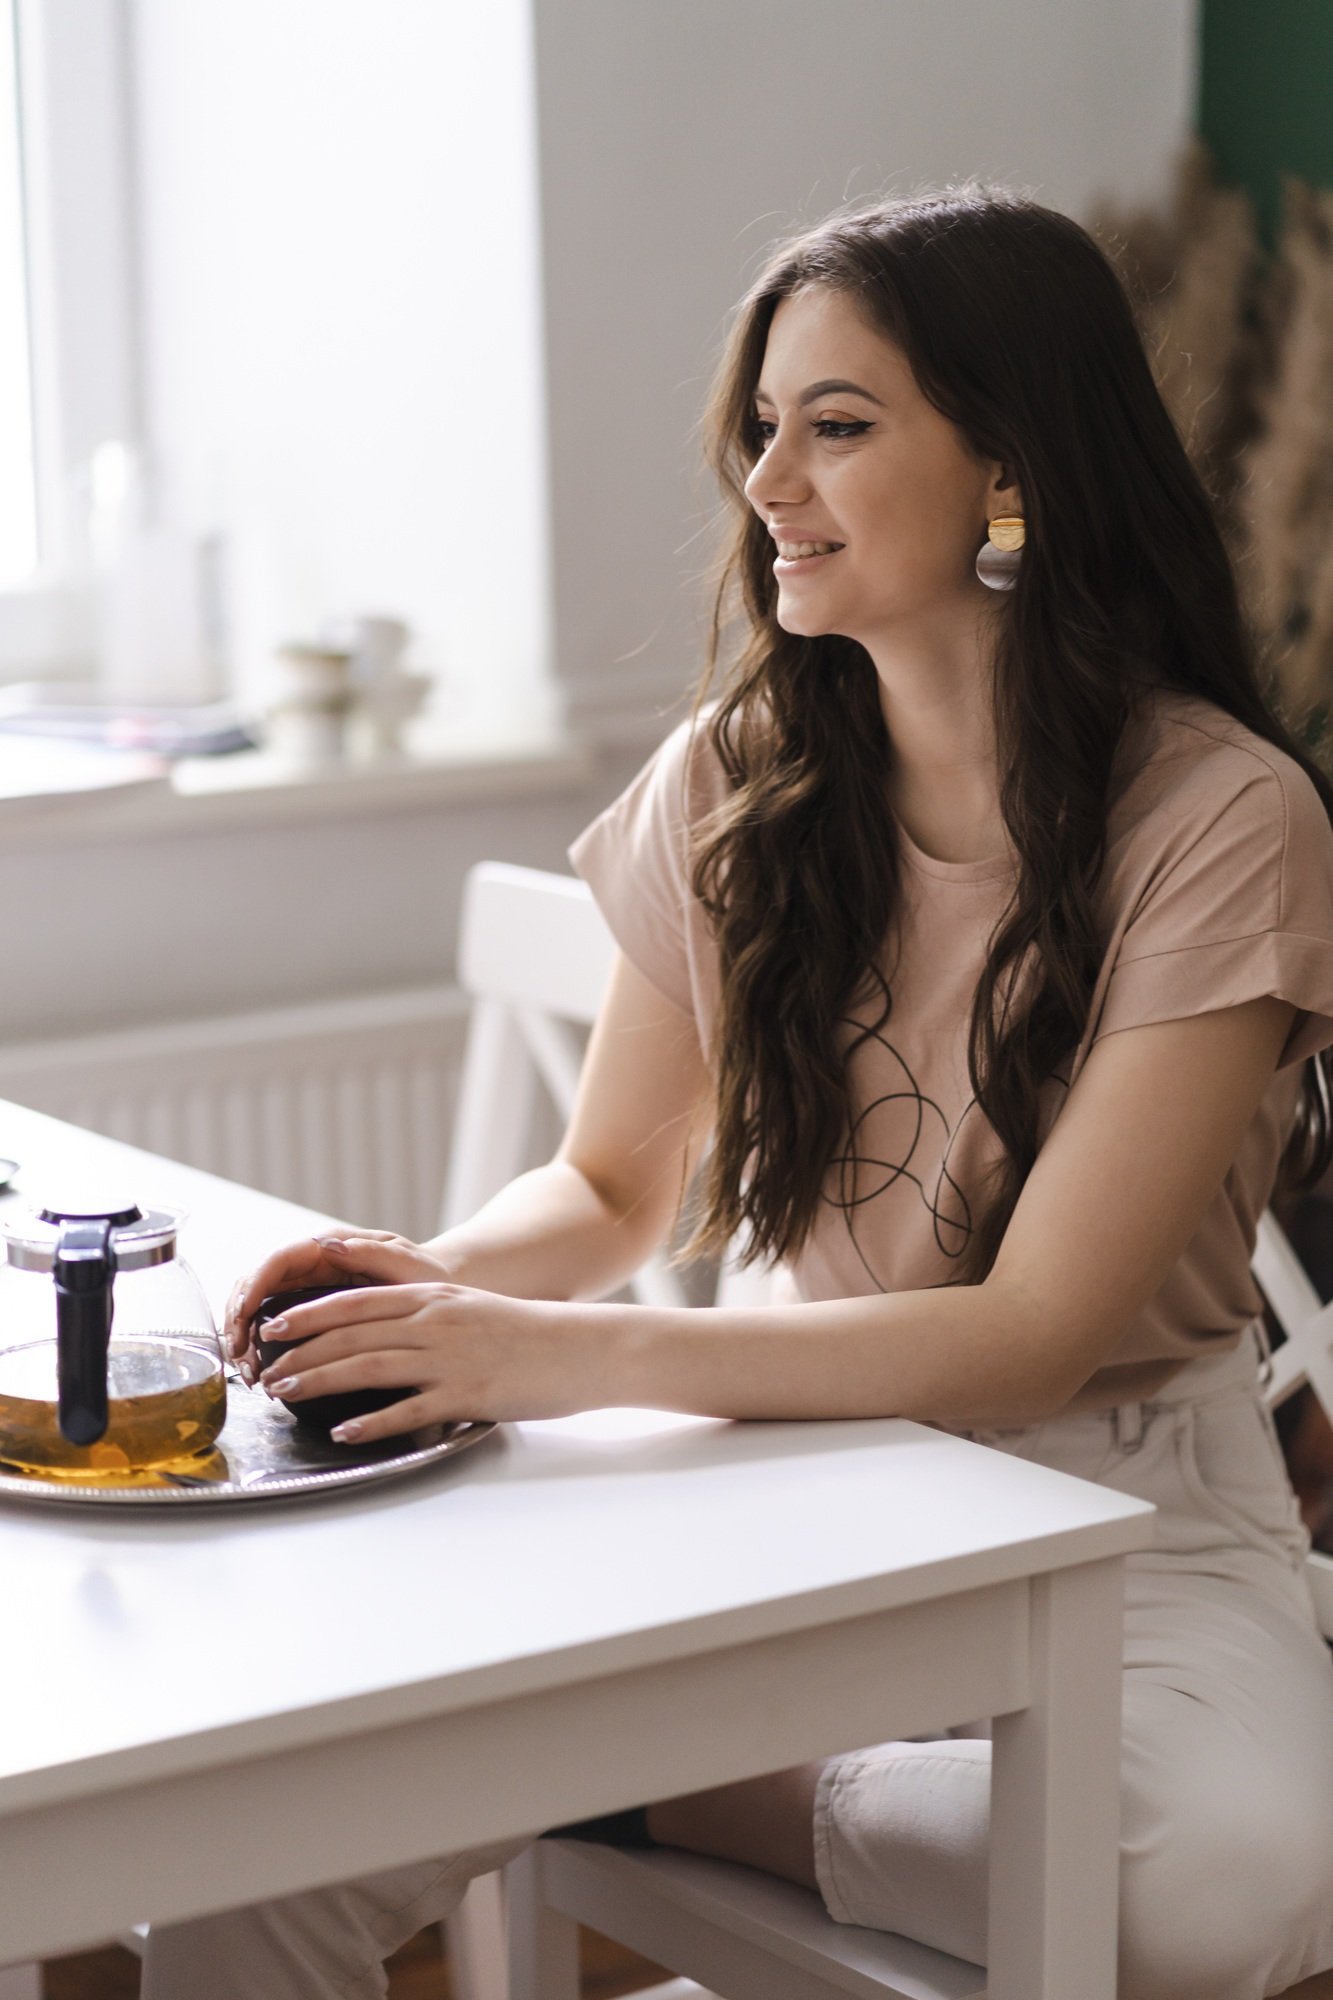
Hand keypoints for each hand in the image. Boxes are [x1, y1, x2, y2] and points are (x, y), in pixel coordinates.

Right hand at [225, 1230, 452, 1372]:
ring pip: (261, 1306)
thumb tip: (327, 1244)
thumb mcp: (406, 1264)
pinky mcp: (313, 1311)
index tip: (243, 1315)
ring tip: (248, 1371)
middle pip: (259, 1284)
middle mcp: (314, 1264)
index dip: (255, 1285)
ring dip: (246, 1336)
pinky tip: (261, 1371)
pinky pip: (277, 1323)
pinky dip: (261, 1347)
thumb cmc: (427, 1276)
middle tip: (240, 1354)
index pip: (280, 1260)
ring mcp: (310, 1288)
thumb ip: (372, 1253)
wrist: (440, 1294)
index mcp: (331, 1246)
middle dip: (241, 1317)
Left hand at [253, 1282, 609, 1440]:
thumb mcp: (468, 1309)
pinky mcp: (467, 1395)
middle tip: (265, 1369)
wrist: (580, 1348)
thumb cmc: (524, 1333)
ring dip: (321, 1381)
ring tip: (285, 1394)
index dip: (309, 1313)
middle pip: (352, 1334)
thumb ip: (424, 1316)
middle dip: (302, 1351)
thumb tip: (379, 1331)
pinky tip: (345, 1433)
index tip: (274, 1325)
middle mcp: (434, 1323)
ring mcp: (449, 1359)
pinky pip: (410, 1410)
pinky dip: (373, 1422)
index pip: (356, 1301)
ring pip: (370, 1367)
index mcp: (432, 1298)